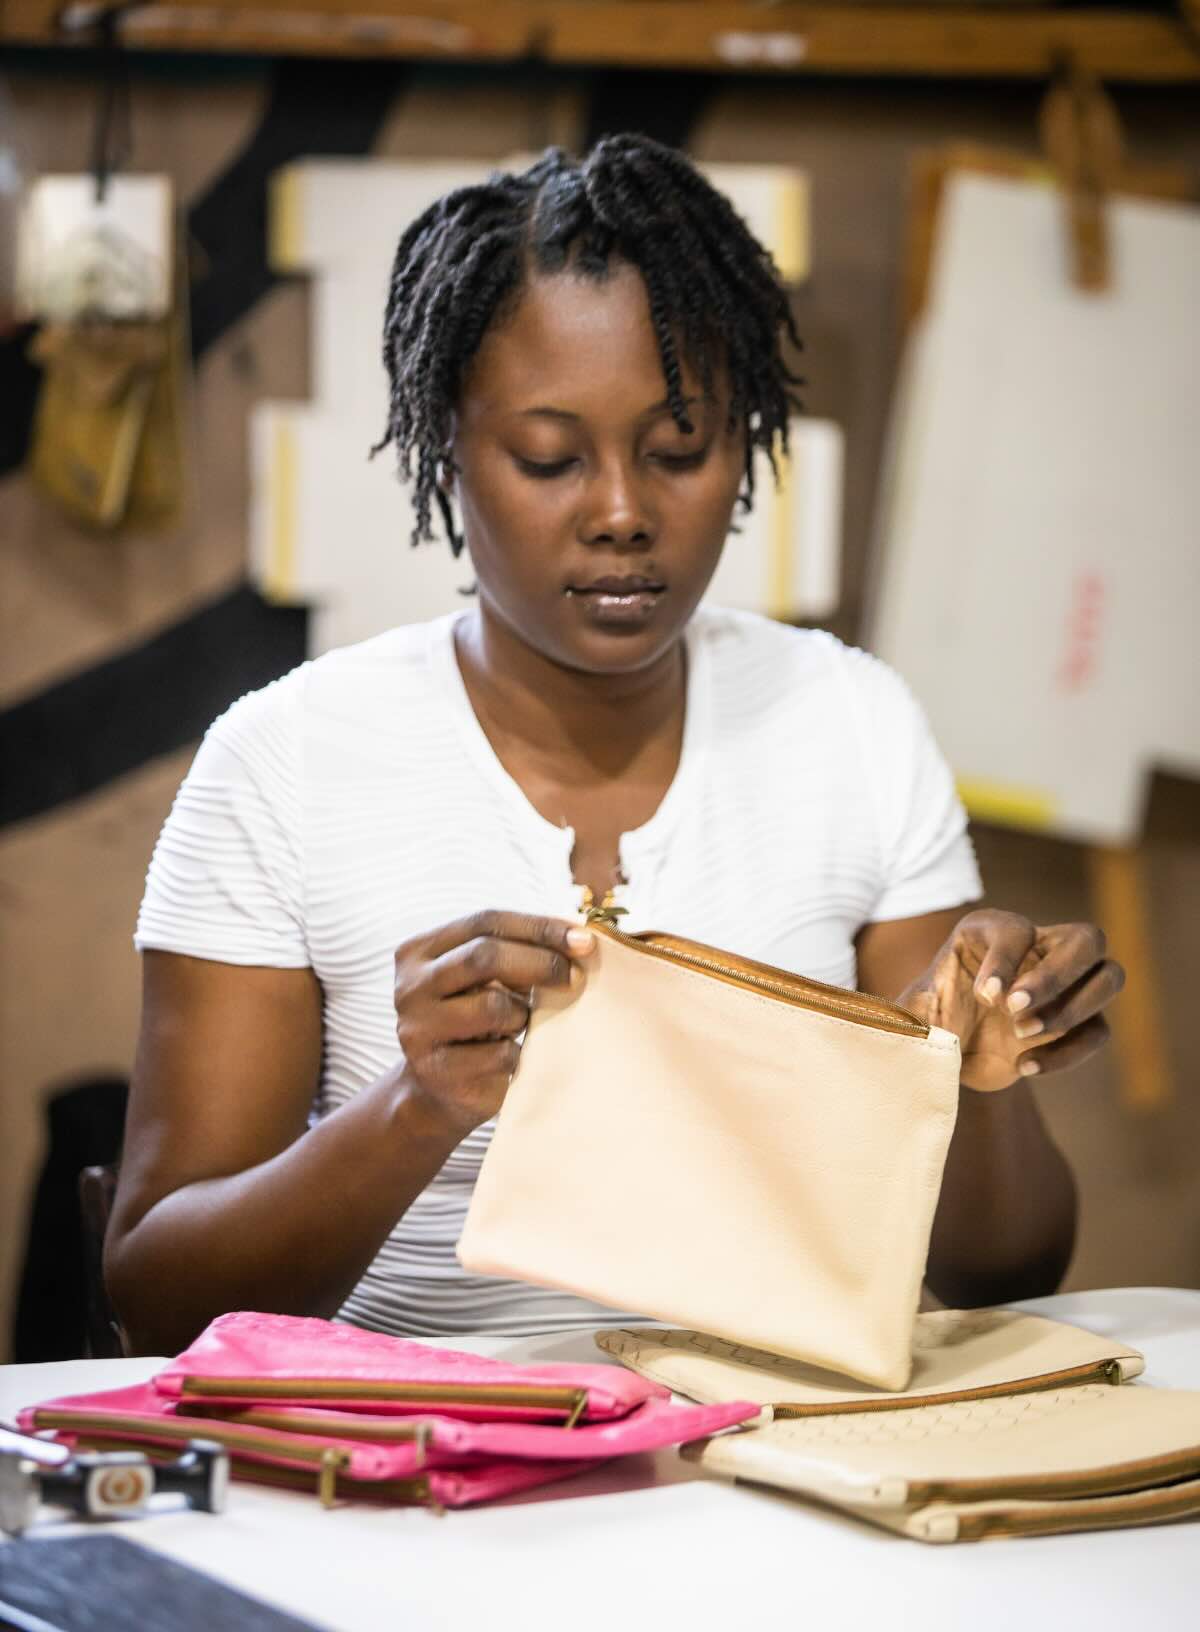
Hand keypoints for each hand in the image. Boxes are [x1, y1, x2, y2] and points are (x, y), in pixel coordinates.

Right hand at [393, 910, 594, 1136]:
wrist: (441, 1089)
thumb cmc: (475, 1021)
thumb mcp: (486, 979)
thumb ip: (517, 951)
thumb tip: (579, 940)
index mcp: (419, 951)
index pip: (485, 922)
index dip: (539, 927)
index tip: (584, 939)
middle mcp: (410, 986)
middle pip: (483, 957)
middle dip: (540, 963)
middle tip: (574, 976)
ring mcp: (417, 1029)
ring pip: (493, 1007)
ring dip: (522, 1015)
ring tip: (518, 1025)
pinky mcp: (435, 1070)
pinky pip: (498, 1054)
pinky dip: (515, 1054)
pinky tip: (506, 1057)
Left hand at [899, 908, 1124, 1092]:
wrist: (948, 1057)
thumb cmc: (926, 1020)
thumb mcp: (909, 1010)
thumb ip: (896, 1009)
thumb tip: (841, 1013)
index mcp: (995, 931)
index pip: (1018, 929)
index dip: (1007, 958)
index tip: (987, 995)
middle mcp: (1040, 949)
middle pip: (1087, 939)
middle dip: (1056, 975)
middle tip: (1015, 1012)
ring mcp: (1067, 986)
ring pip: (1108, 978)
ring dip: (1072, 1009)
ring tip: (1022, 1035)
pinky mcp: (1079, 1024)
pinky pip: (1098, 1032)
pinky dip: (1069, 1052)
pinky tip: (1025, 1068)